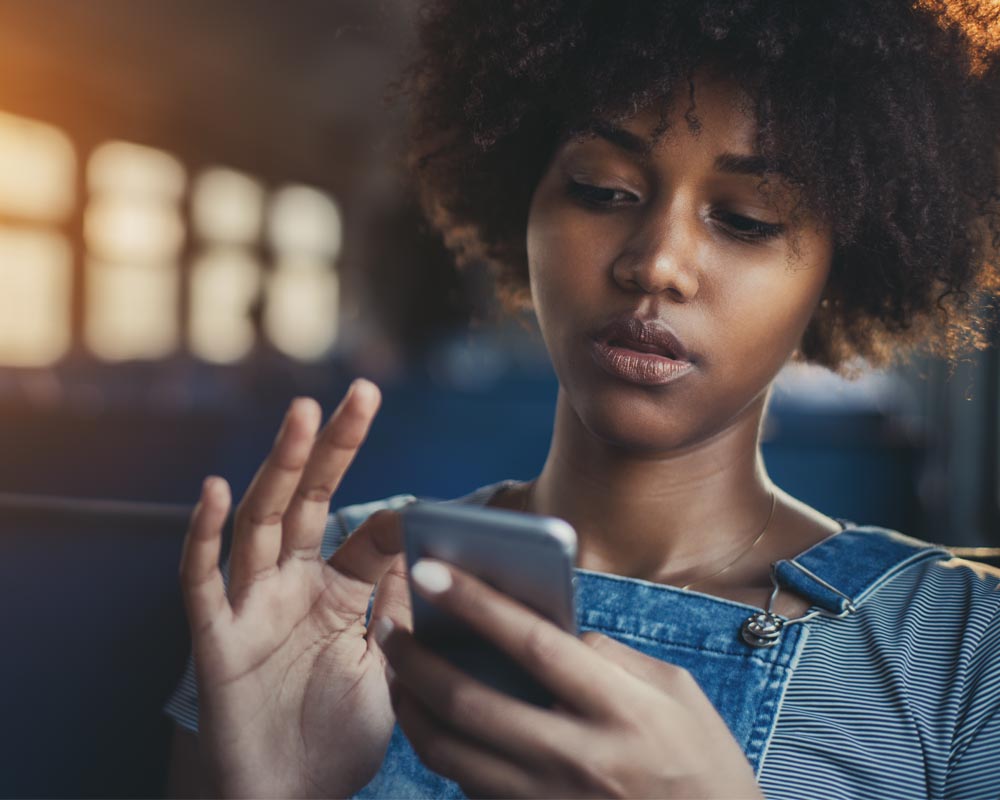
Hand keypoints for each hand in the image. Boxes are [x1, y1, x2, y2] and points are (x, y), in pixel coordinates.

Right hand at [179, 380, 409, 798]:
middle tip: (361, 393)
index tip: (427, 509)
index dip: (394, 518)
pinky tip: (218, 490)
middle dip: (333, 449)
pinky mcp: (215, 639)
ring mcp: (250, 606)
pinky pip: (202, 581)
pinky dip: (204, 536)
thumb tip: (429, 553)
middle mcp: (290, 586)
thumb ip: (399, 609)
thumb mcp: (388, 667)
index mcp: (335, 592)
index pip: (364, 535)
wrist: (294, 799)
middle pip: (309, 503)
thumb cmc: (338, 736)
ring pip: (260, 522)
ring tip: (304, 415)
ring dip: (280, 468)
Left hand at [377, 560, 763, 798]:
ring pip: (455, 755)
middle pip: (474, 704)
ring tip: (395, 671)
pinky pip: (470, 788)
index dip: (477, 603)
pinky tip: (430, 720)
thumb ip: (612, 658)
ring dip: (413, 708)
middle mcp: (579, 759)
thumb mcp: (676, 693)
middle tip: (387, 624)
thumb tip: (554, 634)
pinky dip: (441, 750)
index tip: (430, 568)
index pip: (535, 644)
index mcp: (620, 709)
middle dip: (418, 660)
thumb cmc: (703, 762)